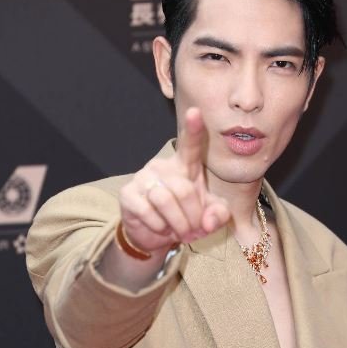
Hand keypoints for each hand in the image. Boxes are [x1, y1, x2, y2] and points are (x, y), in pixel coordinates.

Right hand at [118, 108, 230, 253]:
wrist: (154, 235)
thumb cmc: (185, 218)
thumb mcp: (208, 217)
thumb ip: (218, 214)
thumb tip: (209, 221)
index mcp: (184, 165)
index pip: (189, 145)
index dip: (193, 129)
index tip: (195, 112)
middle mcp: (162, 166)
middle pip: (183, 190)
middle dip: (192, 217)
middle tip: (193, 231)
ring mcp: (143, 178)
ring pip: (165, 200)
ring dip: (177, 224)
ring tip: (180, 232)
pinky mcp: (128, 194)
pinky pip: (147, 211)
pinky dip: (159, 226)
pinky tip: (160, 228)